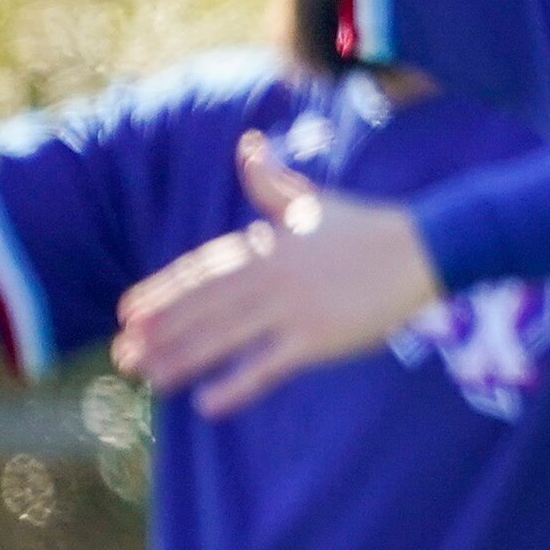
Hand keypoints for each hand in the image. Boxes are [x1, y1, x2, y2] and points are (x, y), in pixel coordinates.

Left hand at [113, 131, 442, 416]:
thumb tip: (247, 145)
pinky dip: (236, 385)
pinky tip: (208, 404)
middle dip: (160, 332)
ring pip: (224, 337)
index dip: (162, 294)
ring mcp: (294, 307)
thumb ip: (272, 180)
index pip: (201, 271)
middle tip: (124, 356)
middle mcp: (272, 275)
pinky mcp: (319, 337)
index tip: (128, 314)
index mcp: (267, 244)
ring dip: (183, 359)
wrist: (426, 248)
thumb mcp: (313, 201)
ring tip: (151, 380)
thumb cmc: (369, 226)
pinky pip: (267, 366)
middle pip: (203, 308)